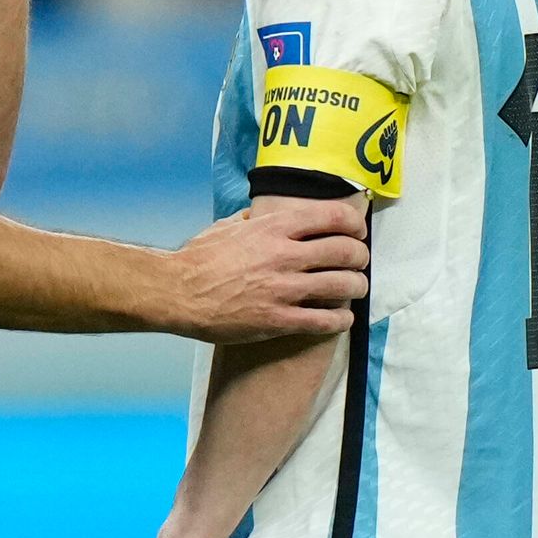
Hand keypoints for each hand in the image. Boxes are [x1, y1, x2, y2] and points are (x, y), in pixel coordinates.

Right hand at [164, 196, 368, 344]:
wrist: (177, 292)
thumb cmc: (198, 258)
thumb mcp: (226, 227)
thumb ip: (250, 221)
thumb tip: (257, 216)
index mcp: (274, 228)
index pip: (333, 218)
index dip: (355, 225)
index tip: (357, 232)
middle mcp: (284, 255)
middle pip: (346, 251)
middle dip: (360, 258)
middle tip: (359, 263)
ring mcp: (283, 289)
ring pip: (343, 286)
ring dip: (357, 288)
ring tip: (356, 290)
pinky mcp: (278, 319)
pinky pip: (324, 321)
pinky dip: (341, 321)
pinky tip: (342, 320)